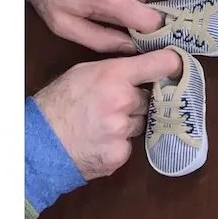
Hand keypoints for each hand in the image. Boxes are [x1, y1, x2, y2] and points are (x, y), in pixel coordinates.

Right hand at [34, 49, 181, 179]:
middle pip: (151, 98)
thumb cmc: (57, 105)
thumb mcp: (83, 72)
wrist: (37, 145)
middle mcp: (123, 101)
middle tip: (113, 104)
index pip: (161, 64)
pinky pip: (130, 144)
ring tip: (101, 123)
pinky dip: (119, 143)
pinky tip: (99, 140)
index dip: (173, 64)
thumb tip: (145, 67)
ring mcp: (123, 130)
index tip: (180, 66)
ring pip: (141, 122)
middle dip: (137, 101)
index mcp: (114, 75)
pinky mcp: (120, 154)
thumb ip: (117, 69)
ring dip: (129, 123)